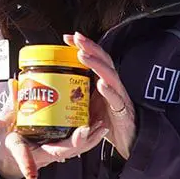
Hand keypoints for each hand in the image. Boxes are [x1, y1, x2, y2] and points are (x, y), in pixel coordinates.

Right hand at [0, 79, 108, 178]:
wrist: (9, 155)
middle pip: (62, 151)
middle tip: (87, 128)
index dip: (27, 162)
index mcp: (21, 148)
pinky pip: (78, 144)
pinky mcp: (60, 147)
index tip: (34, 170)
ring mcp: (52, 152)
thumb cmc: (6, 141)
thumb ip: (10, 104)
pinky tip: (98, 123)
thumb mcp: (3, 123)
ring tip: (100, 124)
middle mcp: (40, 153)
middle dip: (77, 141)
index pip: (23, 155)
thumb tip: (13, 84)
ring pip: (74, 149)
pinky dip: (89, 135)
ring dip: (89, 138)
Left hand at [66, 33, 136, 159]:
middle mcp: (112, 85)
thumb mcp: (87, 105)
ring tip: (83, 56)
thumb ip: (75, 95)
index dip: (83, 46)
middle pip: (103, 61)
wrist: (128, 141)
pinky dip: (110, 91)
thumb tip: (51, 87)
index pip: (94, 58)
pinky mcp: (123, 112)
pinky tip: (101, 85)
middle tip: (76, 38)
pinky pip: (117, 100)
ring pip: (110, 76)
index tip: (67, 37)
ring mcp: (119, 97)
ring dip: (97, 65)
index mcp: (103, 81)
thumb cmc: (107, 122)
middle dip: (90, 47)